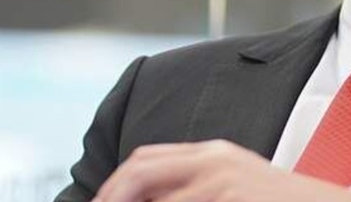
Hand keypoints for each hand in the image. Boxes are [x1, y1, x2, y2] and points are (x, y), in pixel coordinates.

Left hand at [92, 139, 350, 201]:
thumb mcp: (239, 185)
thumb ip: (200, 186)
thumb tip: (155, 198)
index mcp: (212, 154)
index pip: (145, 159)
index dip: (114, 185)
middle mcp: (213, 161)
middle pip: (139, 172)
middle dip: (111, 197)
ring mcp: (222, 182)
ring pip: (158, 200)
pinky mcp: (232, 198)